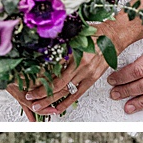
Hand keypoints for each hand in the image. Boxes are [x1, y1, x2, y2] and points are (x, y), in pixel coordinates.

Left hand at [17, 15, 133, 118]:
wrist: (113, 37)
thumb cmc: (94, 34)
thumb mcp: (74, 37)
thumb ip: (59, 49)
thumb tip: (41, 58)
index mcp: (75, 53)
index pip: (53, 72)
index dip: (39, 82)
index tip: (29, 86)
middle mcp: (82, 65)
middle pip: (57, 85)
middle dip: (42, 94)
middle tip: (30, 99)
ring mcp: (88, 74)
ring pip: (66, 91)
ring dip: (51, 101)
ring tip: (39, 106)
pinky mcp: (93, 79)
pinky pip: (78, 94)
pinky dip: (67, 102)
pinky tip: (58, 108)